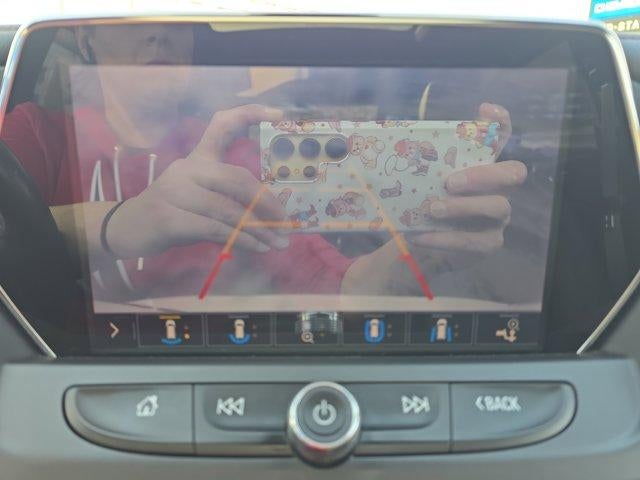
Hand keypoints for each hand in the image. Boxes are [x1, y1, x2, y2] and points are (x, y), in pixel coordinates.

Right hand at [105, 104, 288, 258]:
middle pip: (237, 178)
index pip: (221, 124)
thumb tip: (275, 216)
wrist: (128, 229)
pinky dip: (242, 241)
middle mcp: (187, 168)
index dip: (249, 114)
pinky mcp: (169, 217)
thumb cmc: (175, 213)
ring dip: (259, 230)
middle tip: (286, 222)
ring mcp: (175, 191)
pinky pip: (216, 229)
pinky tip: (258, 248)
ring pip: (229, 209)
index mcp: (198, 158)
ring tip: (278, 243)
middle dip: (267, 203)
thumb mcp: (203, 201)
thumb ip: (233, 201)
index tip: (278, 115)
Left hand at [342, 103, 526, 294]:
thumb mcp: (419, 182)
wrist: (421, 244)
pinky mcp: (489, 244)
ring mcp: (498, 218)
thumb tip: (368, 142)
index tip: (484, 109)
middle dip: (483, 175)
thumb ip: (414, 163)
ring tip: (432, 209)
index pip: (503, 137)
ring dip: (463, 208)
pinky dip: (445, 238)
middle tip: (449, 182)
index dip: (501, 123)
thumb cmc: (423, 204)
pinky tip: (421, 236)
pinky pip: (474, 241)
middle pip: (513, 173)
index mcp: (483, 167)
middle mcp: (499, 189)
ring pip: (498, 207)